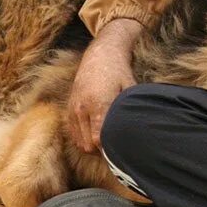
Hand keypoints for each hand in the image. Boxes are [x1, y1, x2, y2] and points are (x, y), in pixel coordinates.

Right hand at [67, 20, 140, 151]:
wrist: (100, 54)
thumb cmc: (119, 72)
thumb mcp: (130, 89)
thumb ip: (128, 111)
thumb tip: (138, 132)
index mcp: (99, 104)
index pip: (99, 140)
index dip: (109, 150)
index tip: (120, 151)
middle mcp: (82, 108)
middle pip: (88, 145)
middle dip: (101, 152)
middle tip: (115, 150)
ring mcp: (74, 108)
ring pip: (79, 142)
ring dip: (91, 146)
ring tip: (107, 144)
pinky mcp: (69, 108)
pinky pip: (73, 133)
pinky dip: (83, 138)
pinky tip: (96, 135)